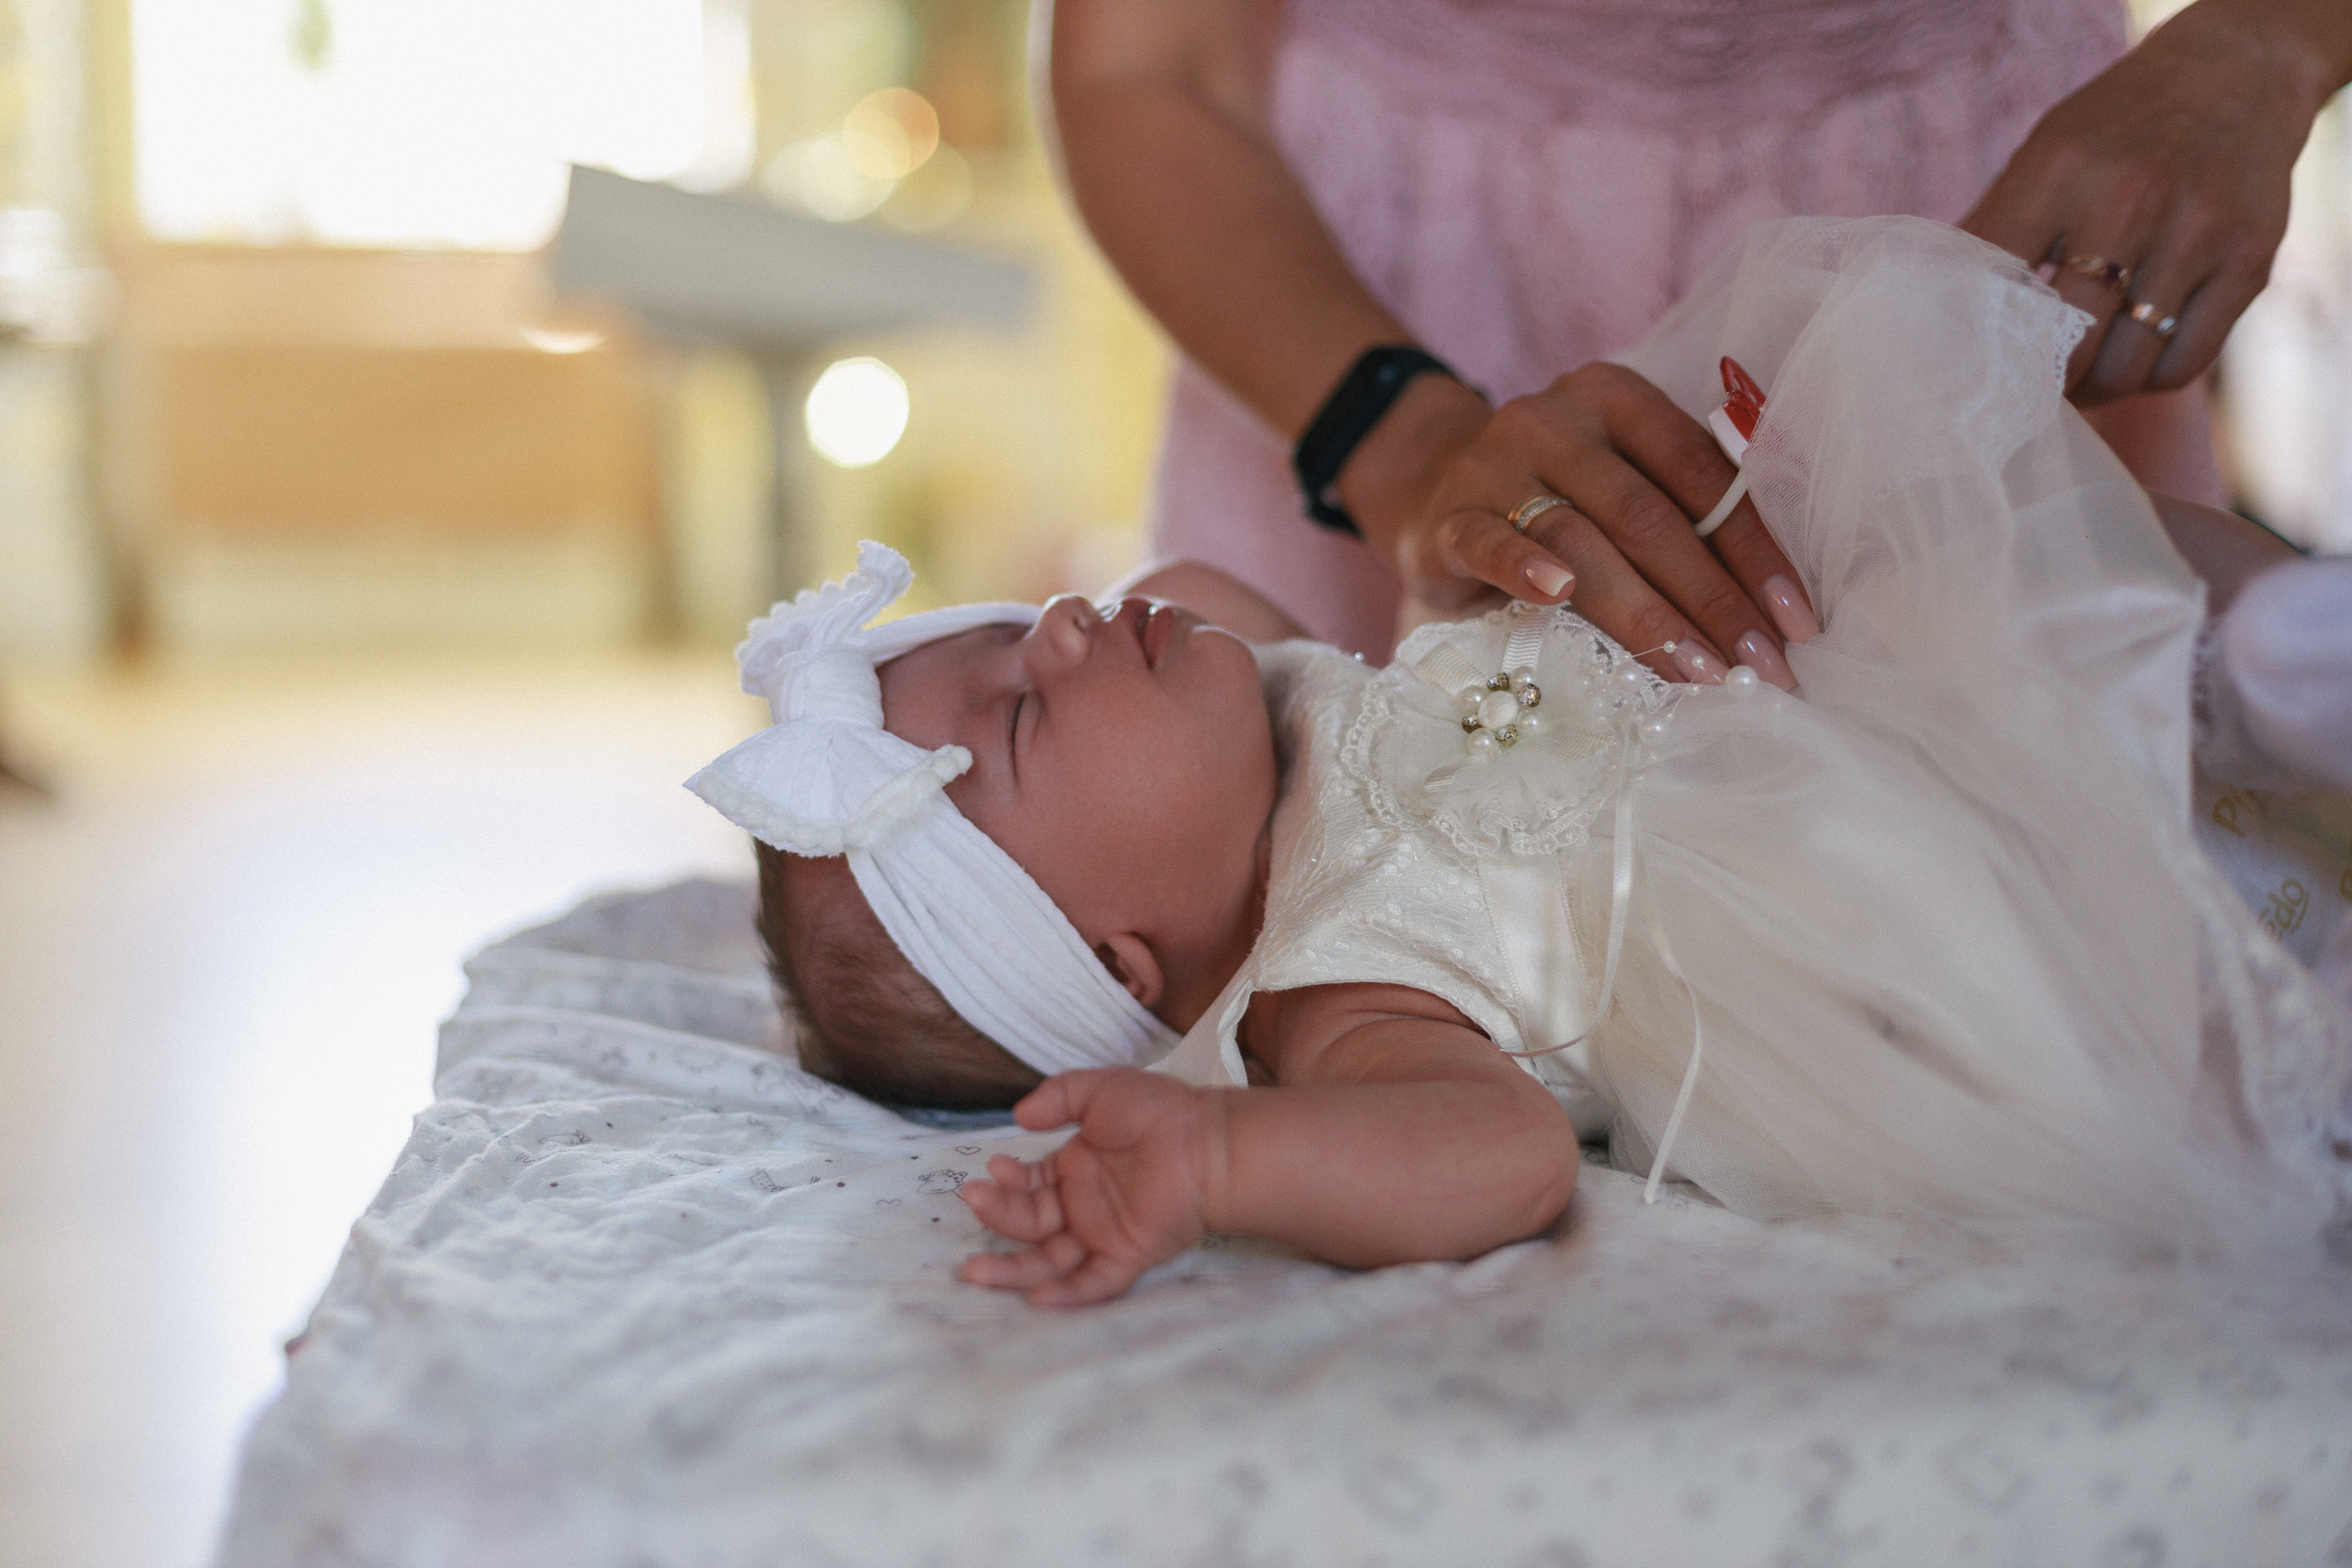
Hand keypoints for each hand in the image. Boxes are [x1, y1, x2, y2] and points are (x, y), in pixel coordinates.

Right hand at [959, 1068, 1222, 1305]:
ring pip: (1050, 1261)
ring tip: (975, 1269)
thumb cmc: (1158, 1111)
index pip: (1027, 1185)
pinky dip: (1067, 1295)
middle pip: (1029, 1223)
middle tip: (972, 1200)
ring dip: (1012, 1269)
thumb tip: (1019, 1116)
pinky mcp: (1127, 1254)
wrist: (1208, 1141)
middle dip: (997, 1215)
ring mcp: (1103, 1234)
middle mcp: (1084, 1206)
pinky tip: (1035, 1299)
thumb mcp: (1100, 1090)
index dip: (1007, 1181)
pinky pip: (1093, 1283)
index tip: (994, 1167)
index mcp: (1075, 1169)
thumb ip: (1058, 1096)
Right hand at [1343, 365, 1815, 689]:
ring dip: (1646, 614)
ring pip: (1581, 540)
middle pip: (1647, 515)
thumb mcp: (1615, 482)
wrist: (1427, 487)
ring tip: (1696, 672)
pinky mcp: (1446, 519)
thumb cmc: (1551, 498)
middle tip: (1759, 669)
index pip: (1701, 474)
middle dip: (1713, 599)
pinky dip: (1524, 568)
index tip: (1795, 622)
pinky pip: (1489, 543)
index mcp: (1617, 400)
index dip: (1754, 550)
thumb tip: (1775, 610)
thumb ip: (1679, 513)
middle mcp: (1556, 420)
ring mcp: (1494, 466)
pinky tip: (1556, 595)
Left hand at [1963, 0, 2348, 403]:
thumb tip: (1936, 315)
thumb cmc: (2116, 130)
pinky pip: (2183, 364)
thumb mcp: (2046, 152)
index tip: (1970, 364)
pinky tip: (2130, 364)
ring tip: (2074, 384)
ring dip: (2093, 390)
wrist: (2234, 75)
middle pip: (2066, 342)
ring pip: (2125, 366)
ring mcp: (2198, 232)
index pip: (1996, 282)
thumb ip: (1995, 226)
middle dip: (2039, 381)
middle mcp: (2132, 198)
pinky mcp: (2249, 262)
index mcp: (2061, 168)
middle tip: (2025, 390)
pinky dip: (2148, 380)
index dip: (1977, 337)